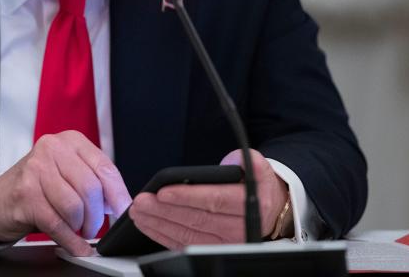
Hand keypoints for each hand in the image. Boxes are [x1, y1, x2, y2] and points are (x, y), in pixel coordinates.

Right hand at [0, 130, 131, 255]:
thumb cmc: (38, 185)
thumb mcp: (68, 172)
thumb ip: (93, 180)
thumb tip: (119, 202)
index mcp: (70, 141)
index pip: (105, 167)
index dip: (118, 194)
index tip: (124, 211)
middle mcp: (53, 149)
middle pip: (91, 188)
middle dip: (97, 216)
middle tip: (94, 227)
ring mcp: (36, 169)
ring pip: (75, 206)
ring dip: (81, 227)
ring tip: (78, 229)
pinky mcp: (26, 194)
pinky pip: (58, 223)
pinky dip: (71, 241)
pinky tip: (76, 246)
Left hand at [129, 149, 289, 247]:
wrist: (269, 210)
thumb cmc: (256, 185)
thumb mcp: (258, 167)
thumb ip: (249, 160)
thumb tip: (234, 160)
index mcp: (250, 204)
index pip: (214, 201)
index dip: (187, 197)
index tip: (163, 192)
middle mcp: (239, 228)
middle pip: (196, 219)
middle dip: (164, 210)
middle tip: (141, 201)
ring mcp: (226, 242)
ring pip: (188, 235)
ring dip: (159, 224)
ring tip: (138, 212)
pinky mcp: (214, 249)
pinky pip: (186, 244)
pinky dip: (163, 235)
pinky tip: (148, 225)